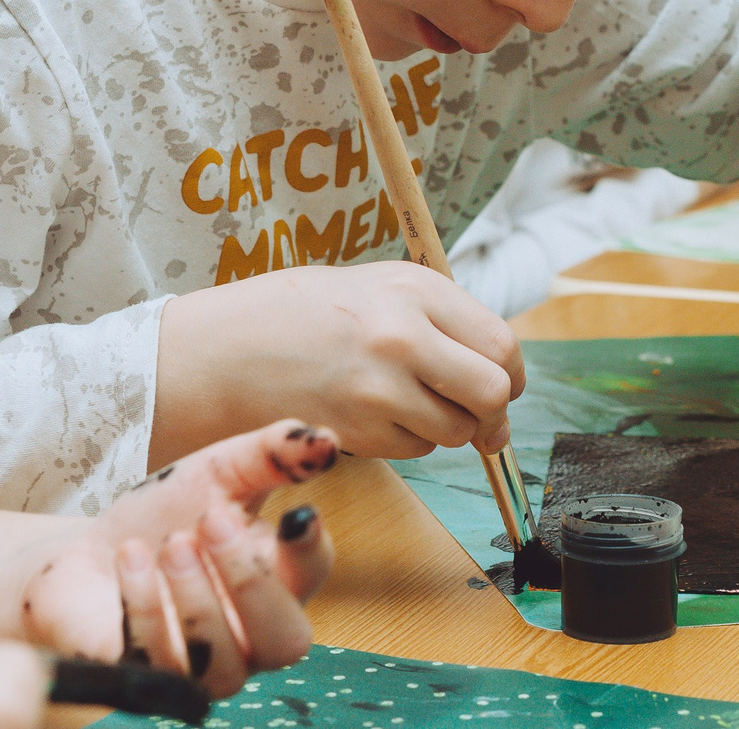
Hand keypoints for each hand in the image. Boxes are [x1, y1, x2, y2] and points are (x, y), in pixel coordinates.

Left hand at [0, 418, 338, 697]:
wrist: (88, 553)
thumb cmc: (164, 516)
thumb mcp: (217, 470)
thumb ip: (273, 454)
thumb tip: (328, 440)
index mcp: (277, 579)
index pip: (314, 575)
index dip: (311, 548)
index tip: (298, 511)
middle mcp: (250, 635)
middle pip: (286, 641)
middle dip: (252, 583)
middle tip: (213, 521)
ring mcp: (201, 667)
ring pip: (225, 667)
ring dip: (198, 599)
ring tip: (170, 543)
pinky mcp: (147, 679)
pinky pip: (158, 664)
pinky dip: (144, 607)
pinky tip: (129, 558)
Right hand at [160, 262, 523, 459]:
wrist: (227, 349)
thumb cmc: (308, 314)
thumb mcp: (381, 288)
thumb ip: (443, 321)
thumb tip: (502, 370)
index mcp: (414, 290)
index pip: (500, 343)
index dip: (512, 373)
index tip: (506, 383)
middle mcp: (402, 336)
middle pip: (492, 393)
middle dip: (495, 413)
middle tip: (484, 418)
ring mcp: (379, 388)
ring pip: (455, 431)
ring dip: (448, 428)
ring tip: (410, 403)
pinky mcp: (357, 433)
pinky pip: (414, 450)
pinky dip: (408, 440)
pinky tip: (375, 415)